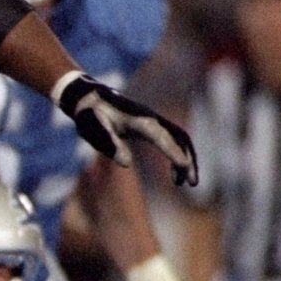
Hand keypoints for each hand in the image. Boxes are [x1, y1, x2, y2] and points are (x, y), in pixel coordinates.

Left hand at [53, 71, 196, 186]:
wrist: (89, 96)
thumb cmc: (89, 115)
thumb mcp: (92, 129)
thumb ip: (109, 144)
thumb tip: (127, 164)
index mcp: (138, 120)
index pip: (161, 137)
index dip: (173, 152)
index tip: (185, 167)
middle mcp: (151, 118)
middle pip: (180, 137)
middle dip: (189, 159)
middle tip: (192, 183)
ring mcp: (153, 120)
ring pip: (180, 139)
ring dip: (186, 159)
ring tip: (183, 183)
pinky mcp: (151, 125)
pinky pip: (172, 140)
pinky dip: (177, 156)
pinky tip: (173, 174)